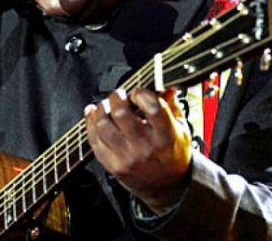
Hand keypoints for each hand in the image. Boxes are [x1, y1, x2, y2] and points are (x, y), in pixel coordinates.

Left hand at [84, 88, 192, 214]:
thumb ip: (171, 105)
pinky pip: (94, 141)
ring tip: (106, 105)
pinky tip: (93, 114)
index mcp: (167, 136)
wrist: (167, 187)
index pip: (153, 108)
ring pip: (103, 126)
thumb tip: (166, 83)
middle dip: (116, 97)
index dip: (142, 94)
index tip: (138, 92)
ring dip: (101, 109)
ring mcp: (127, 158)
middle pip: (121, 114)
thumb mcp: (181, 130)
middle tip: (118, 94)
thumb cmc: (173, 154)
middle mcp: (145, 148)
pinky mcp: (113, 166)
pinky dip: (90, 123)